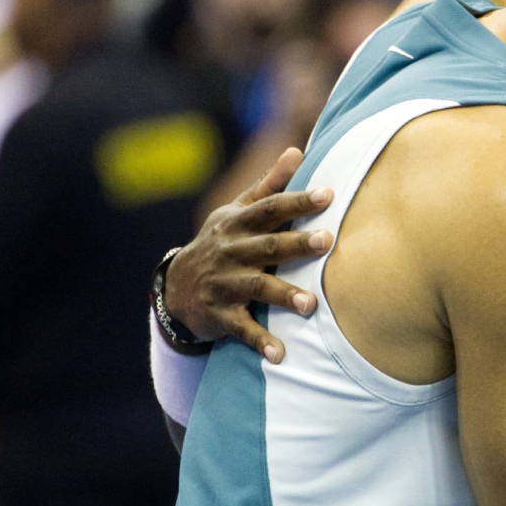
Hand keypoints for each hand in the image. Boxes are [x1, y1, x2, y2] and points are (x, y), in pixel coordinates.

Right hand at [165, 147, 335, 363]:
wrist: (176, 287)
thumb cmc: (222, 243)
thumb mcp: (237, 212)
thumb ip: (269, 185)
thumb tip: (297, 151)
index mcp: (237, 224)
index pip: (270, 209)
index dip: (297, 201)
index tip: (328, 194)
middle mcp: (230, 251)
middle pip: (266, 245)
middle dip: (296, 243)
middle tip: (328, 241)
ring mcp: (222, 284)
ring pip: (255, 287)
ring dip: (283, 295)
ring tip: (310, 304)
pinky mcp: (219, 314)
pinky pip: (241, 328)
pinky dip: (259, 341)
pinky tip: (280, 354)